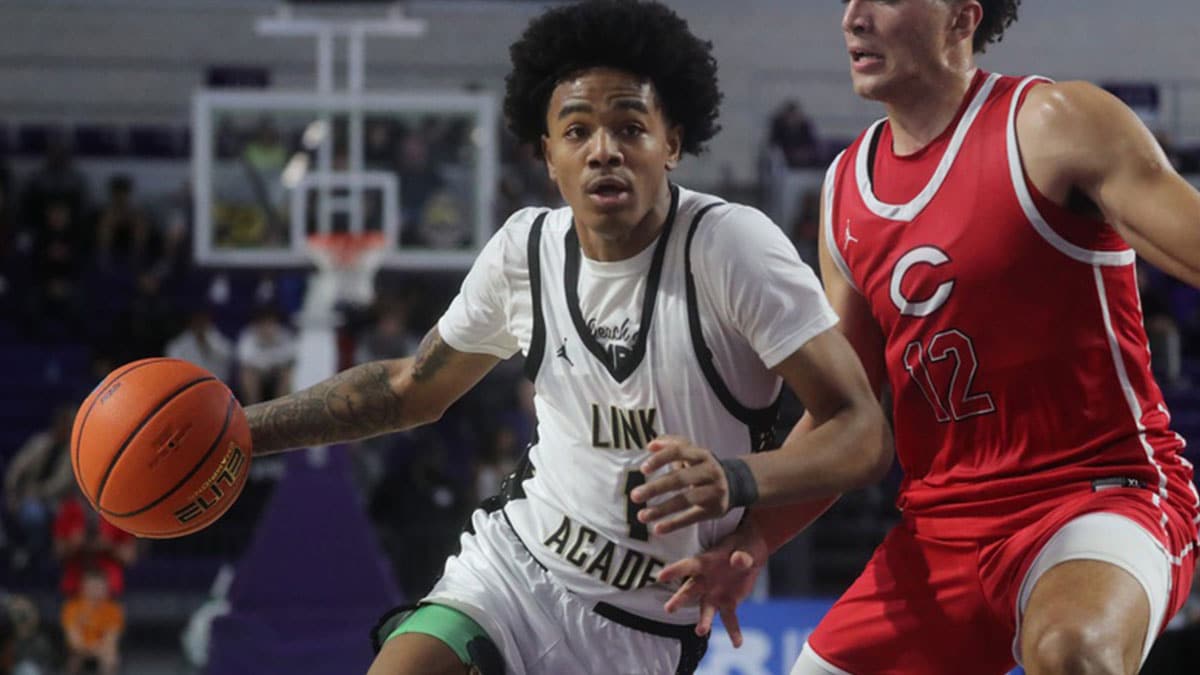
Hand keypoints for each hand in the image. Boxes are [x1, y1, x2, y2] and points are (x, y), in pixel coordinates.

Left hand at [630, 436, 728, 535]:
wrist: (735, 483)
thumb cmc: (703, 466)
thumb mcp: (692, 452)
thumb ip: (672, 444)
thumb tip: (651, 445)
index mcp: (701, 454)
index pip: (679, 452)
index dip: (661, 459)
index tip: (643, 469)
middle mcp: (708, 471)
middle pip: (680, 479)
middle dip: (656, 488)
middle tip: (635, 495)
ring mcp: (713, 491)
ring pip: (685, 500)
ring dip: (662, 509)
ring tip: (641, 516)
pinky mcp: (714, 509)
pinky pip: (691, 517)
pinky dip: (674, 524)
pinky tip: (657, 529)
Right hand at [658, 519, 768, 646]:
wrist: (750, 552)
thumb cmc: (743, 545)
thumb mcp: (745, 547)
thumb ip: (742, 556)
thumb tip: (738, 560)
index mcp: (704, 562)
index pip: (686, 566)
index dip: (674, 571)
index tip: (660, 576)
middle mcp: (704, 580)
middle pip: (689, 591)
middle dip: (679, 600)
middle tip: (668, 609)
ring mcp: (714, 594)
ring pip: (705, 609)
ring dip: (703, 621)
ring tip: (700, 631)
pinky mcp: (728, 603)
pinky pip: (729, 619)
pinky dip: (734, 631)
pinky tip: (737, 644)